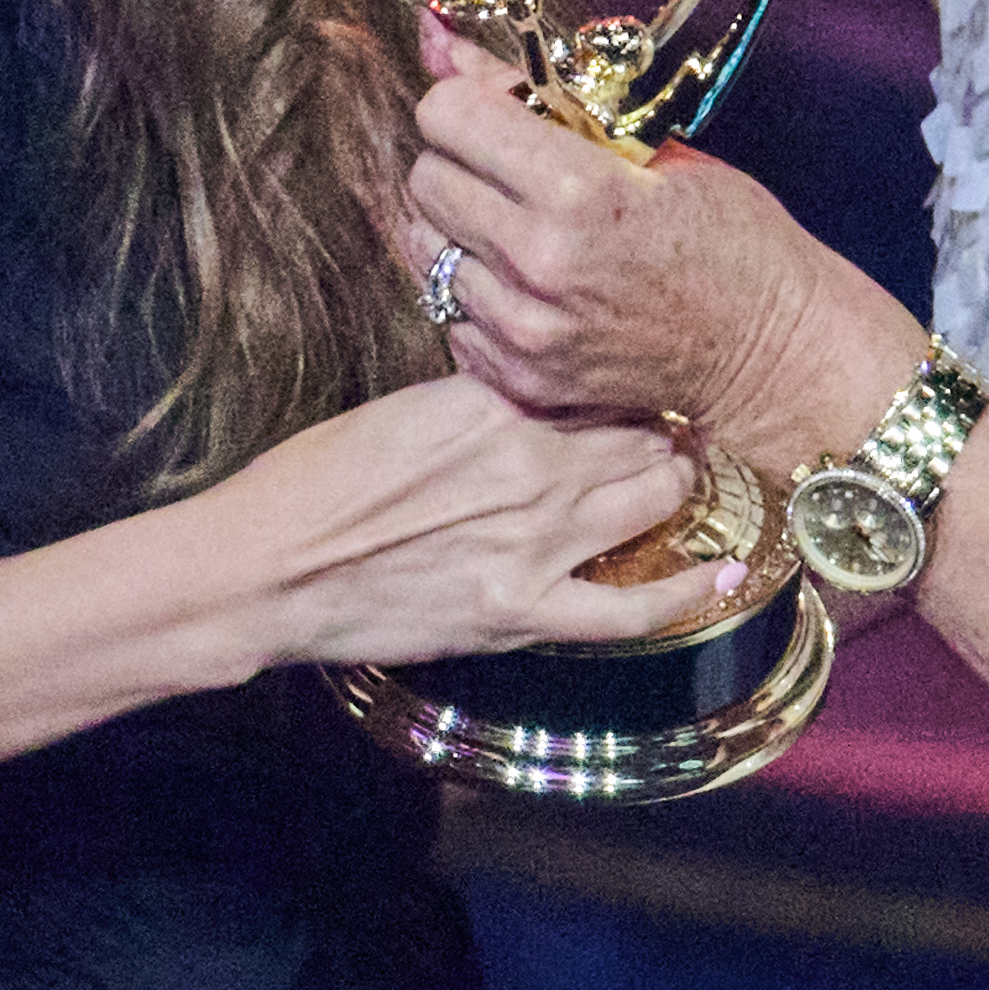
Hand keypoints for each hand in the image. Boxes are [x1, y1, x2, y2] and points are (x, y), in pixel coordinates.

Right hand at [230, 372, 717, 674]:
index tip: (639, 382)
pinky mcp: (524, 611)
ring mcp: (534, 540)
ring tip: (681, 481)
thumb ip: (478, 400)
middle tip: (676, 431)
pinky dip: (687, 590)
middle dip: (663, 431)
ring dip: (676, 486)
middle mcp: (529, 461)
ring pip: (653, 499)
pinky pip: (634, 607)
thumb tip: (528, 393)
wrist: (265, 568)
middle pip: (639, 434)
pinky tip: (723, 574)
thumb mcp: (400, 409)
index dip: (626, 380)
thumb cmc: (311, 484)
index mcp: (491, 398)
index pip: (595, 378)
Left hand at [407, 18, 916, 473]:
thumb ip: (529, 93)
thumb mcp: (649, 143)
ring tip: (522, 229)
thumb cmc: (729, 238)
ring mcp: (524, 331)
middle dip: (460, 161)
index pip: (446, 115)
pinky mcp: (520, 379)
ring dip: (461, 229)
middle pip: (423, 181)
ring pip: (424, 250)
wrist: (771, 353)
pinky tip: (533, 286)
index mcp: (577, 192)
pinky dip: (478, 294)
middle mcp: (537, 264)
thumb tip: (435, 38)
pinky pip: (450, 316)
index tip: (506, 113)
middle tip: (516, 171)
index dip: (471, 102)